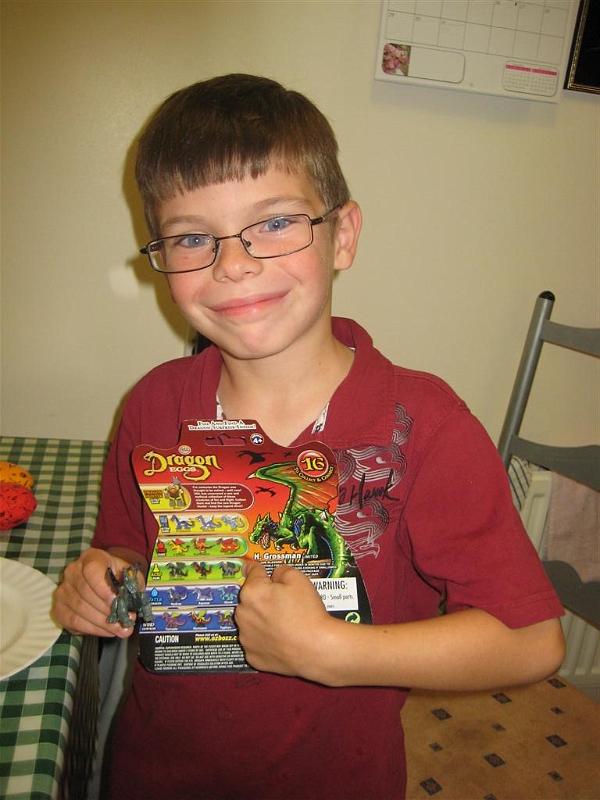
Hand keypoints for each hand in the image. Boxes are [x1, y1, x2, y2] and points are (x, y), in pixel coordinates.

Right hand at [51, 547, 138, 637]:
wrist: (103, 577)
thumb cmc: (117, 575)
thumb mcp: (128, 573)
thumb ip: (131, 584)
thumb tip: (131, 603)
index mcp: (91, 557)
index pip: (91, 570)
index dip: (103, 588)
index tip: (116, 601)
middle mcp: (72, 571)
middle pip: (86, 593)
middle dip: (108, 612)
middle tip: (126, 622)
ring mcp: (63, 589)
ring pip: (79, 610)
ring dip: (102, 623)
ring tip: (119, 629)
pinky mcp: (59, 607)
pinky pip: (72, 622)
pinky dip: (91, 629)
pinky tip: (105, 631)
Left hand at [235, 560, 333, 678]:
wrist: (315, 648)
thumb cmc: (307, 612)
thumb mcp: (298, 579)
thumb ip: (281, 570)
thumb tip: (275, 574)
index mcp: (252, 592)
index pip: (253, 573)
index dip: (260, 569)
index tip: (257, 569)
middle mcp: (243, 614)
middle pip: (251, 598)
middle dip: (263, 597)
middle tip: (283, 602)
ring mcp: (246, 637)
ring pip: (251, 621)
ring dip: (261, 618)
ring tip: (283, 622)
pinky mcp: (252, 655)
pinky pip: (256, 642)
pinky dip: (264, 639)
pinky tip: (280, 638)